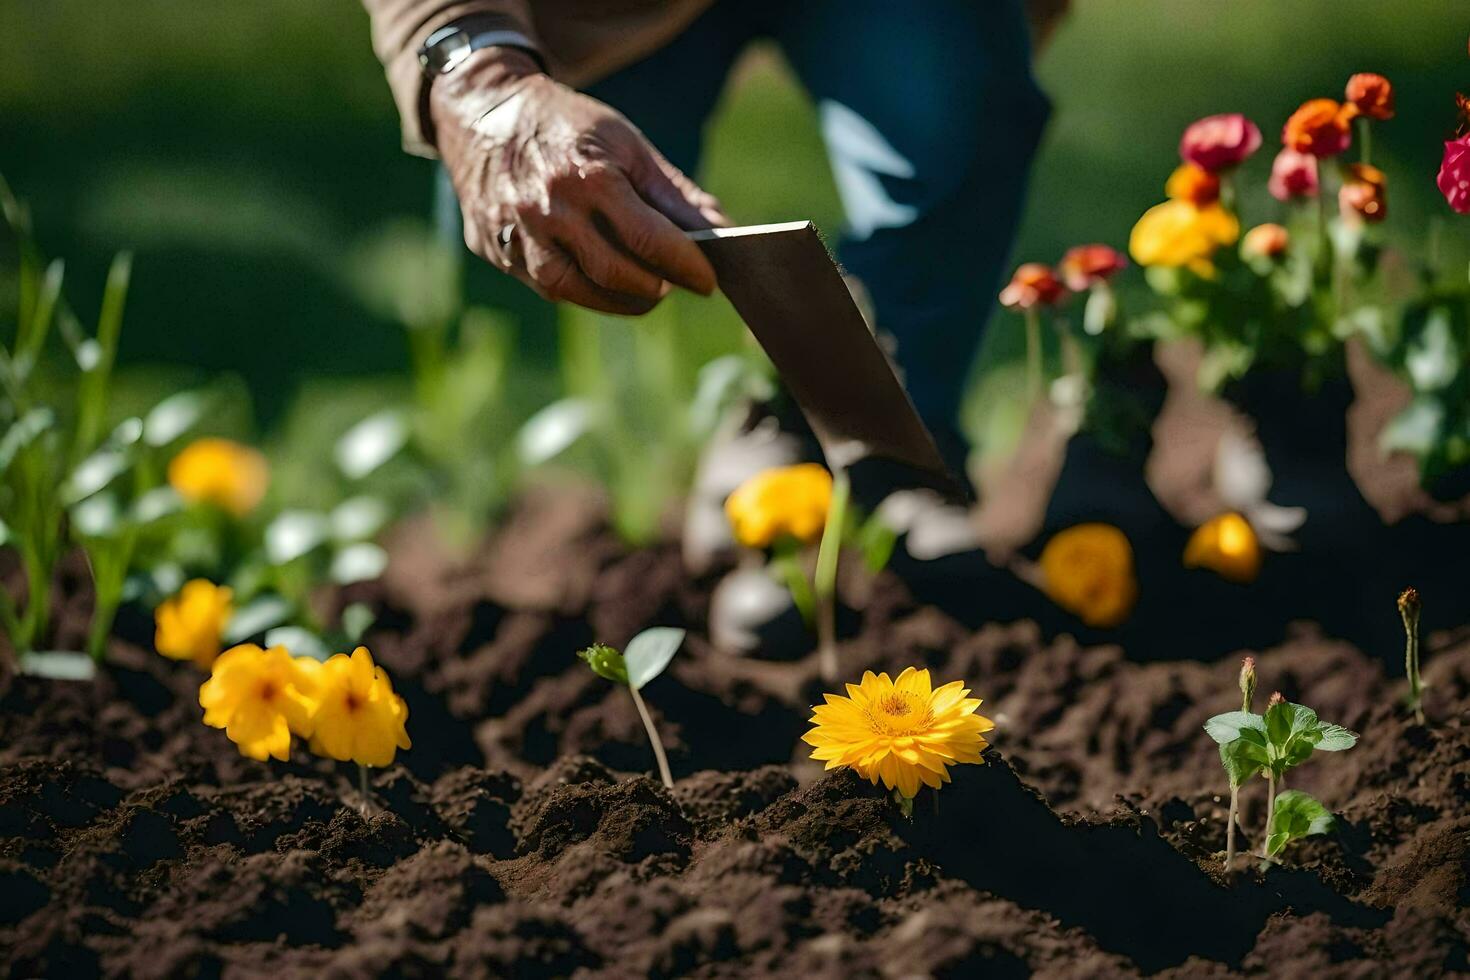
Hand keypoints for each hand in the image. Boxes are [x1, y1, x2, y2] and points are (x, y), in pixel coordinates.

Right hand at [431, 48, 728, 314]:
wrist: (484, 110)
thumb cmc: (569, 127)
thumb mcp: (628, 146)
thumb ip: (676, 195)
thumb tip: (723, 233)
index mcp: (588, 177)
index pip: (649, 240)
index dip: (686, 267)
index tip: (709, 283)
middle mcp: (547, 209)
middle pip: (613, 274)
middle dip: (654, 288)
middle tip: (673, 286)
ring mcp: (513, 233)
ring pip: (573, 290)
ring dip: (617, 301)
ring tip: (643, 291)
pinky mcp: (493, 248)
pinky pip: (543, 285)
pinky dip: (580, 289)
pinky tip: (599, 279)